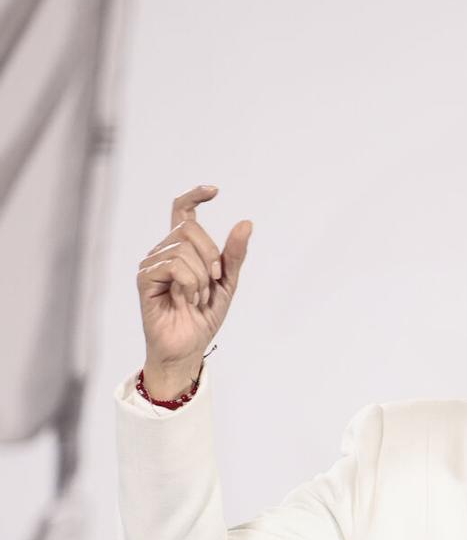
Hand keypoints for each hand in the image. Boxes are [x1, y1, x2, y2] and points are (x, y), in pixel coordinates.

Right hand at [137, 184, 251, 393]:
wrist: (189, 348)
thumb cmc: (203, 317)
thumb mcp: (226, 283)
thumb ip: (234, 255)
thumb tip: (246, 222)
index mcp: (182, 249)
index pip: (182, 211)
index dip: (194, 196)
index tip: (214, 191)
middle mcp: (164, 251)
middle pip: (190, 230)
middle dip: (210, 256)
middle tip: (213, 282)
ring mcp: (152, 264)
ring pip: (183, 249)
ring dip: (201, 277)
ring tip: (197, 297)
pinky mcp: (145, 278)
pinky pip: (173, 265)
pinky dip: (189, 284)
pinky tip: (186, 299)